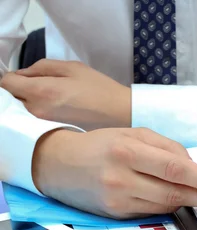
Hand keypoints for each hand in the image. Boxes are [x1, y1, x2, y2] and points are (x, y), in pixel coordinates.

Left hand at [0, 59, 130, 129]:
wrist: (120, 114)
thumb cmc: (99, 88)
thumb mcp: (72, 67)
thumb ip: (42, 67)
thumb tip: (24, 73)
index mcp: (41, 91)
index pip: (6, 83)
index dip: (14, 76)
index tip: (27, 76)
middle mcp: (36, 110)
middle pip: (13, 97)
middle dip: (22, 89)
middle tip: (44, 85)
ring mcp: (43, 123)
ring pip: (23, 108)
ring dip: (30, 100)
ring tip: (54, 97)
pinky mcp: (51, 130)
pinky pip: (35, 118)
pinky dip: (40, 111)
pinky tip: (59, 108)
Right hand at [32, 128, 196, 218]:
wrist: (60, 164)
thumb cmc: (102, 145)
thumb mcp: (134, 134)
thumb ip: (167, 148)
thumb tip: (196, 167)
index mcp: (128, 151)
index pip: (174, 169)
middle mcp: (121, 178)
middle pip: (173, 192)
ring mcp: (117, 200)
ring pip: (165, 205)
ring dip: (190, 202)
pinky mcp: (115, 214)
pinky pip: (152, 212)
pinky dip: (169, 207)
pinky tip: (180, 200)